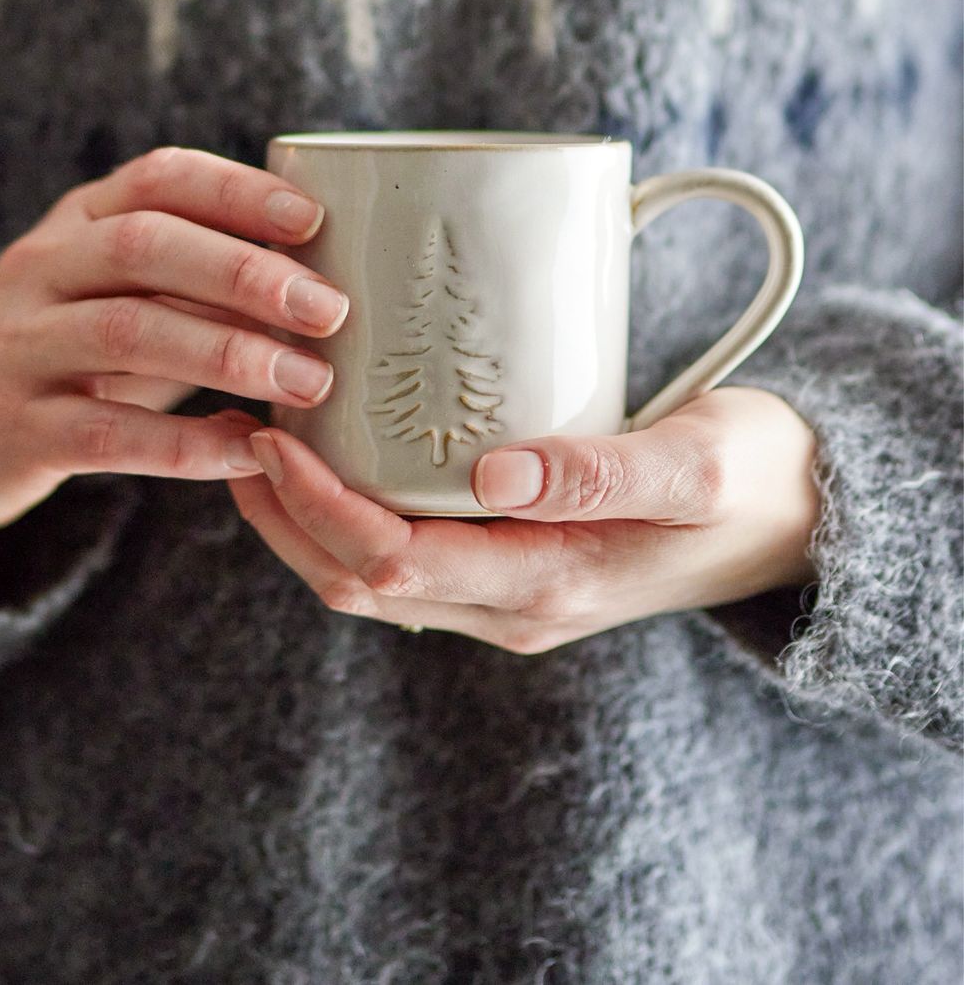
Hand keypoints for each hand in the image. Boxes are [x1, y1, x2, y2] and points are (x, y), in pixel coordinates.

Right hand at [0, 147, 348, 530]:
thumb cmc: (80, 342)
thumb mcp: (122, 284)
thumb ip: (201, 266)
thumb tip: (334, 272)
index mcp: (81, 217)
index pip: (160, 178)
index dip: (237, 191)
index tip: (314, 219)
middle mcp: (42, 268)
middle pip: (144, 248)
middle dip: (245, 274)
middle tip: (329, 310)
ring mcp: (21, 346)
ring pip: (128, 333)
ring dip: (229, 355)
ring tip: (309, 383)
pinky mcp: (18, 428)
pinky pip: (107, 435)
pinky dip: (184, 444)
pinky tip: (245, 449)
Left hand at [227, 387, 820, 653]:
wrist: (795, 519)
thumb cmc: (749, 480)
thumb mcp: (692, 465)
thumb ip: (601, 473)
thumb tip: (494, 474)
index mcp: (545, 588)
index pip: (390, 563)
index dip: (316, 506)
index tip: (269, 435)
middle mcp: (513, 606)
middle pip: (360, 580)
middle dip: (286, 515)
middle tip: (241, 429)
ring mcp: (511, 594)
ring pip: (376, 576)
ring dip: (309, 518)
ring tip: (265, 440)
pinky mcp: (516, 565)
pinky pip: (409, 555)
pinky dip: (355, 512)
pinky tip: (343, 455)